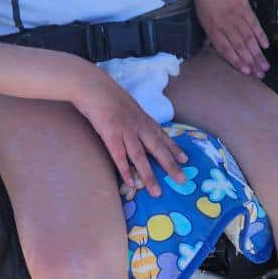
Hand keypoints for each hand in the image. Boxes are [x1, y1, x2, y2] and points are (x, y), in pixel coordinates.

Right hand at [71, 64, 188, 196]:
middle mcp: (138, 125)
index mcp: (142, 118)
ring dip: (149, 175)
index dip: (174, 148)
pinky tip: (131, 183)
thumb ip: (134, 116)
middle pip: (157, 148)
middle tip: (182, 180)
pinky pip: (120, 156)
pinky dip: (126, 170)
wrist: (92, 86)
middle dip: (170, 165)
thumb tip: (138, 125)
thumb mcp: (127, 104)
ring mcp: (125, 130)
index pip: (162, 136)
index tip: (185, 159)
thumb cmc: (107, 94)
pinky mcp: (110, 135)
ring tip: (156, 192)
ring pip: (140, 157)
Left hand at [191, 0, 267, 76]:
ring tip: (266, 65)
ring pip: (248, 38)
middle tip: (260, 74)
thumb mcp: (201, 11)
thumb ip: (211, 28)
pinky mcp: (244, 5)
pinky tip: (266, 44)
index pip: (225, 48)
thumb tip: (216, 43)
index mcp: (210, 25)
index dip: (236, 61)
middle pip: (239, 46)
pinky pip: (253, 23)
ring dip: (258, 53)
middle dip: (251, 62)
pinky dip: (260, 34)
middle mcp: (223, 22)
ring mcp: (235, 14)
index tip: (246, 71)